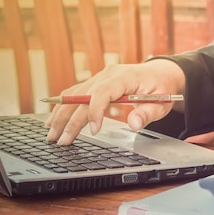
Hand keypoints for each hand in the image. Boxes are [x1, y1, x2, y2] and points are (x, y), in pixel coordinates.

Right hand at [45, 59, 184, 144]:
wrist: (162, 74)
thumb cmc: (162, 88)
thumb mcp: (162, 102)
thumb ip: (147, 113)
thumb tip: (133, 124)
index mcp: (123, 76)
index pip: (102, 92)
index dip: (94, 111)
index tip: (93, 130)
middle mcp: (107, 74)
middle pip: (81, 96)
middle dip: (69, 120)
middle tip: (61, 141)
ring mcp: (100, 77)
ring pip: (73, 95)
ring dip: (61, 114)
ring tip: (51, 133)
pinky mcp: (96, 83)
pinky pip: (75, 93)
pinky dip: (64, 107)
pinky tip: (54, 119)